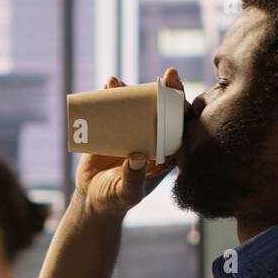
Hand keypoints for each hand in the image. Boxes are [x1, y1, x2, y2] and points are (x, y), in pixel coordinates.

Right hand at [74, 68, 186, 219]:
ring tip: (116, 83)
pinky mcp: (111, 129)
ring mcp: (132, 132)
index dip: (186, 109)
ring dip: (130, 91)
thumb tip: (138, 157)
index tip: (186, 95)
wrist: (92, 200)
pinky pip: (112, 110)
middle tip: (168, 76)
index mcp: (164, 153)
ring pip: (136, 106)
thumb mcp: (126, 193)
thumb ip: (134, 177)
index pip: (180, 127)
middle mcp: (151, 138)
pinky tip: (107, 86)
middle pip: (161, 111)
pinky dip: (109, 96)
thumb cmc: (115, 200)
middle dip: (165, 91)